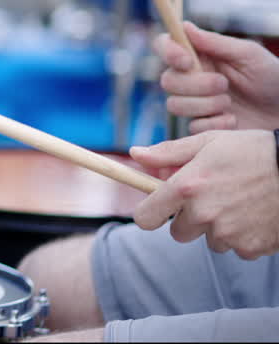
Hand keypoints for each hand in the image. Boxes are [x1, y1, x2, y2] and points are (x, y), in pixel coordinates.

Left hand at [130, 130, 278, 258]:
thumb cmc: (252, 151)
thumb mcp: (208, 142)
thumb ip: (168, 152)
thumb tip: (135, 154)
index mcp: (187, 187)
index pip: (146, 218)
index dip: (148, 214)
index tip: (156, 209)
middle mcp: (204, 213)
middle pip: (179, 232)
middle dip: (189, 218)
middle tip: (211, 198)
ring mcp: (228, 234)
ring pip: (209, 240)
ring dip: (217, 227)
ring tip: (238, 202)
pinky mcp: (250, 247)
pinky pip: (235, 248)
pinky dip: (242, 236)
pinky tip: (254, 215)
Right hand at [153, 21, 278, 131]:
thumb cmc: (273, 78)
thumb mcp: (249, 54)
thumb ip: (216, 42)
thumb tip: (184, 26)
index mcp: (199, 56)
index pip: (164, 46)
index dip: (167, 52)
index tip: (186, 60)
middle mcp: (191, 78)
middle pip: (167, 80)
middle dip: (195, 85)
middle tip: (223, 84)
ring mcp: (195, 103)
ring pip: (174, 105)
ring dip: (206, 105)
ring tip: (230, 105)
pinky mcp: (202, 126)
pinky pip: (192, 126)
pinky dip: (215, 124)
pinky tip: (233, 121)